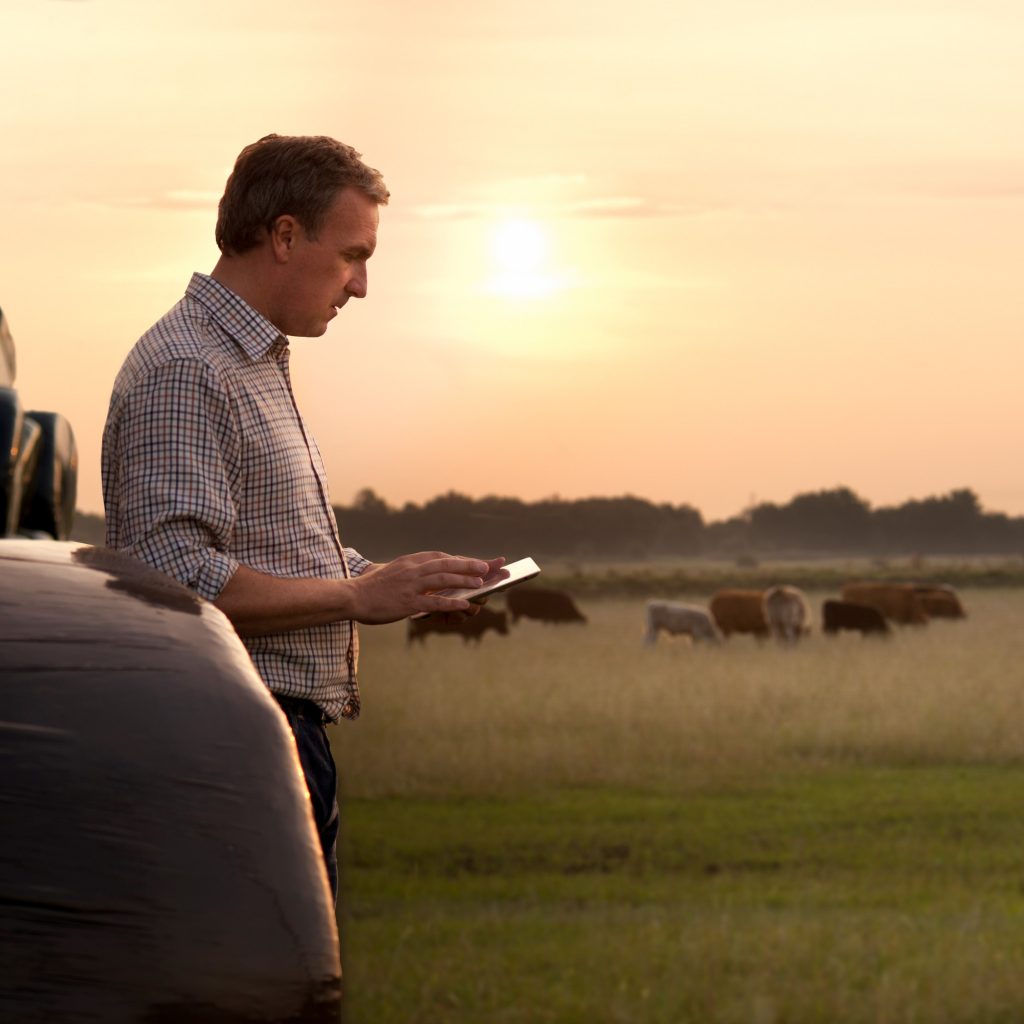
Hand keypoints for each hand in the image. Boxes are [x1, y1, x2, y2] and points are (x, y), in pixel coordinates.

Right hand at [350, 552, 505, 623]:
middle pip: (446, 564)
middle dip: (468, 564)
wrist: (351, 597)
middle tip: (487, 567)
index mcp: (409, 562)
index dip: (459, 559)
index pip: (439, 557)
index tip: (474, 562)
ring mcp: (410, 585)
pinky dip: (451, 602)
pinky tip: (465, 604)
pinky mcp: (407, 602)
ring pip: (443, 579)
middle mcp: (412, 569)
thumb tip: (426, 575)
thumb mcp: (391, 571)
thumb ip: (409, 572)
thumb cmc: (371, 588)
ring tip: (481, 583)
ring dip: (464, 580)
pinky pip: (434, 601)